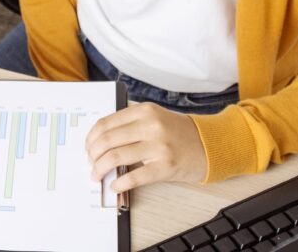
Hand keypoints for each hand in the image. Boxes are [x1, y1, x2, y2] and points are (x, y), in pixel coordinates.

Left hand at [85, 102, 206, 193]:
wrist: (209, 144)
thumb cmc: (178, 132)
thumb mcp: (154, 117)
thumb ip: (130, 123)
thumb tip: (100, 140)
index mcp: (144, 110)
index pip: (106, 124)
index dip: (91, 138)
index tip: (88, 148)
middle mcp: (150, 126)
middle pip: (108, 140)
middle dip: (93, 155)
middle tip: (90, 163)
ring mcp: (158, 146)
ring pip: (116, 157)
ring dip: (101, 169)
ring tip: (97, 175)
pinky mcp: (165, 166)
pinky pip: (135, 176)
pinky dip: (120, 183)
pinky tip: (115, 185)